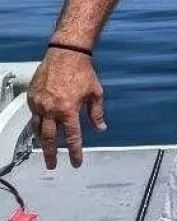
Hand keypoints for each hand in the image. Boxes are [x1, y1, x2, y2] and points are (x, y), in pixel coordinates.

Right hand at [27, 48, 106, 168]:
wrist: (66, 55)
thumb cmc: (83, 73)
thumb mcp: (95, 93)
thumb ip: (96, 113)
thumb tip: (100, 129)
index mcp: (69, 110)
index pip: (72, 137)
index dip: (74, 152)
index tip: (76, 162)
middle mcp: (52, 110)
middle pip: (50, 139)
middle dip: (51, 154)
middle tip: (52, 165)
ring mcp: (39, 104)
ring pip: (38, 129)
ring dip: (42, 141)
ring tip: (45, 149)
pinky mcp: (32, 98)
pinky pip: (33, 117)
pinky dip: (37, 126)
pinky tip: (39, 130)